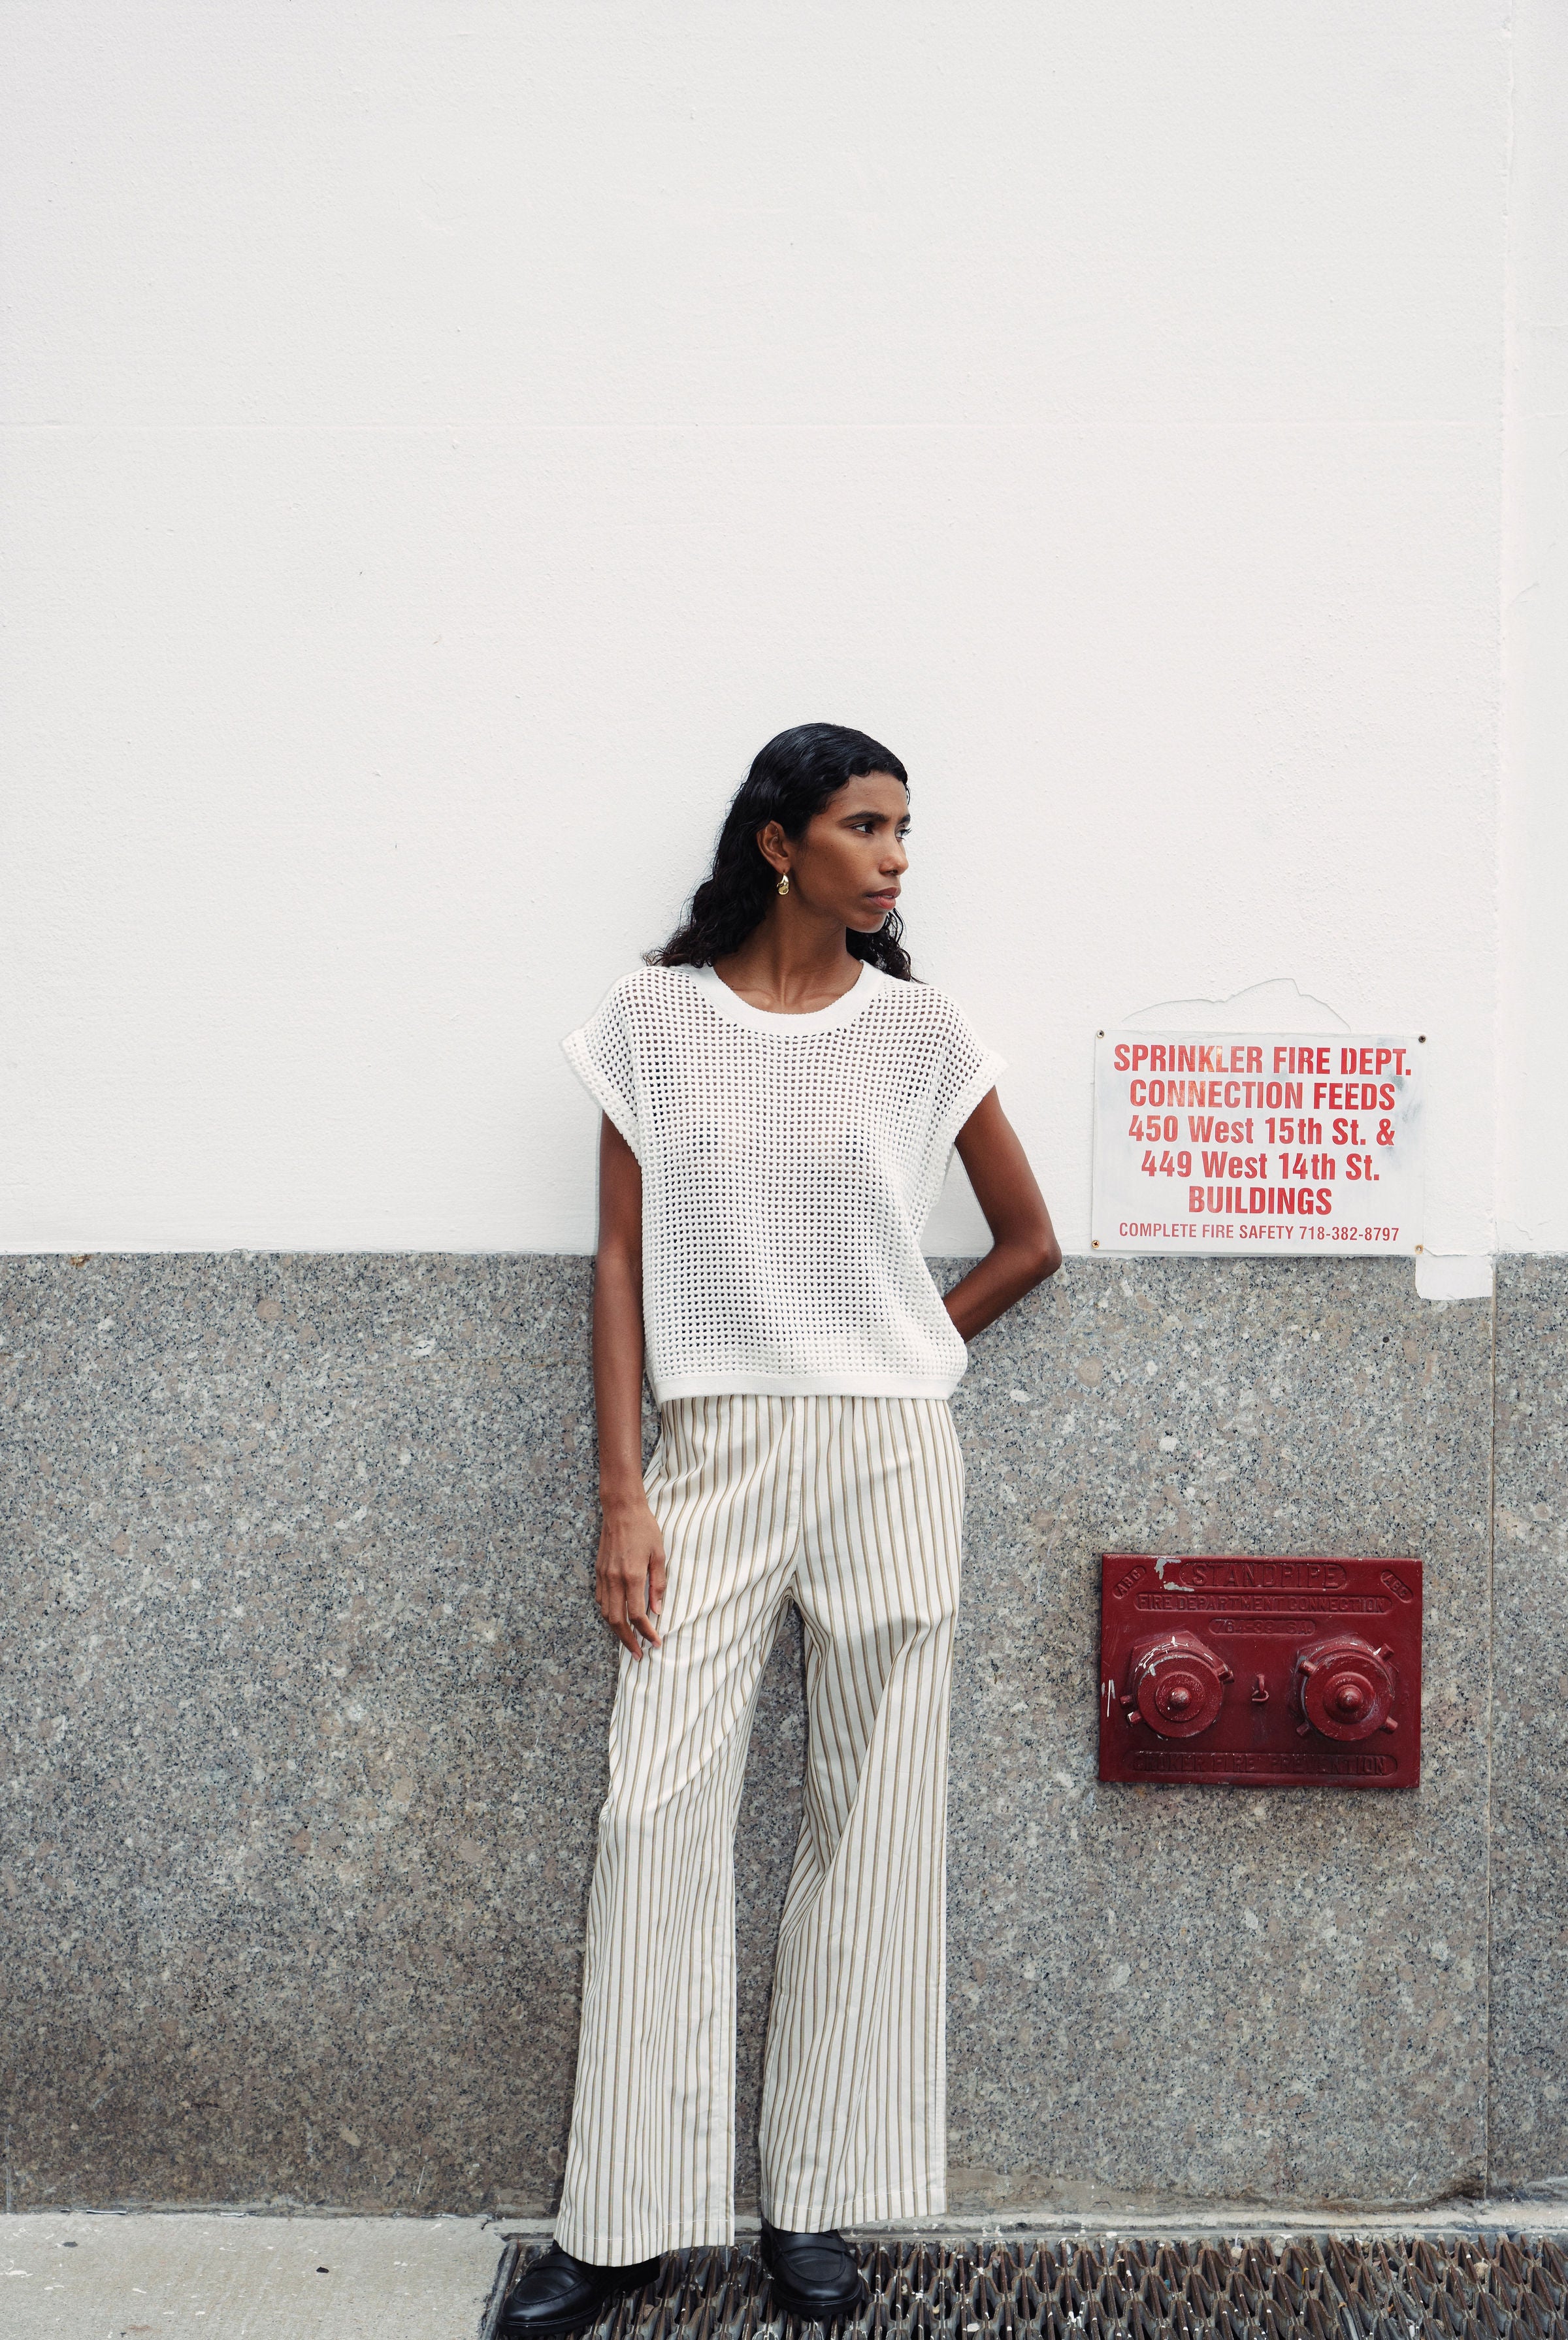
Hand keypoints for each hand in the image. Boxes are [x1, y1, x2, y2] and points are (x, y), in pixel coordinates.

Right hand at [596, 1493, 666, 1658]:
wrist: (621, 1509)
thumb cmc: (644, 1529)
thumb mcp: (659, 1555)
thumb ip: (658, 1584)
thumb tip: (658, 1611)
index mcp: (632, 1576)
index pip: (638, 1615)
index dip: (647, 1633)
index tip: (656, 1643)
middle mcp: (614, 1580)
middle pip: (617, 1621)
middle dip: (628, 1641)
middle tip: (638, 1655)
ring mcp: (603, 1577)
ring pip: (605, 1613)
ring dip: (616, 1631)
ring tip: (629, 1641)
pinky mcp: (598, 1572)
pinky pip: (600, 1600)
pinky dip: (608, 1613)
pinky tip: (617, 1617)